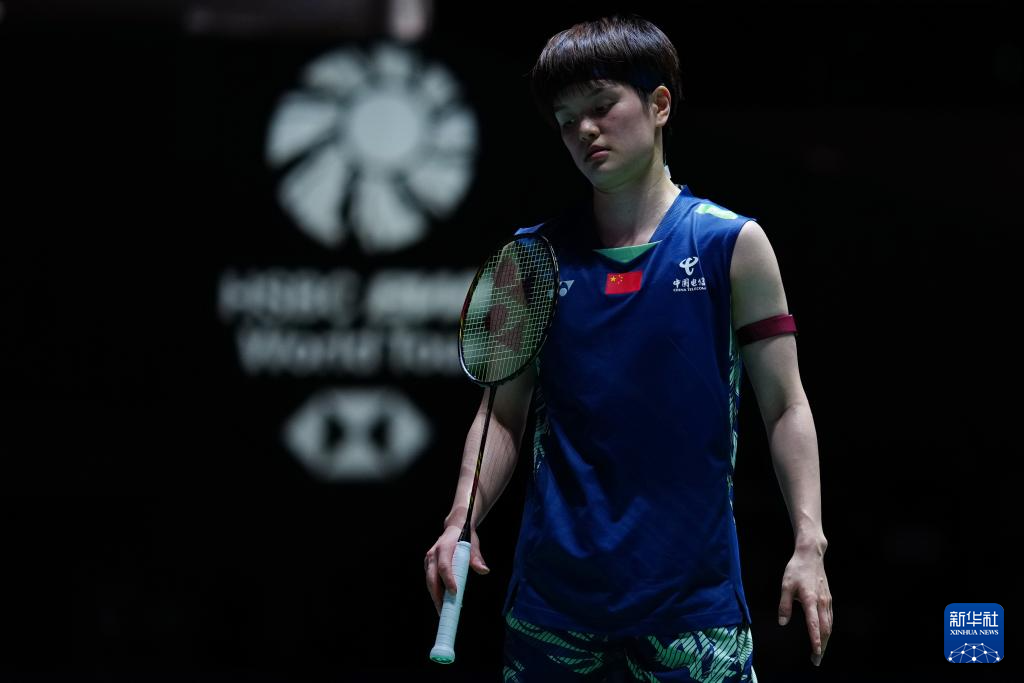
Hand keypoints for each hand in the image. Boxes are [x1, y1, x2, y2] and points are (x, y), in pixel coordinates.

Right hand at [424, 524, 489, 615]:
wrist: (455, 528)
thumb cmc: (465, 537)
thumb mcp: (473, 545)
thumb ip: (477, 558)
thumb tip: (484, 571)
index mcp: (444, 548)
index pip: (444, 567)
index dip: (448, 581)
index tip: (454, 593)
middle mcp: (433, 554)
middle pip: (432, 578)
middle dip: (437, 595)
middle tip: (444, 610)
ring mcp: (429, 560)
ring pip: (429, 581)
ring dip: (435, 596)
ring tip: (443, 610)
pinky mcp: (428, 565)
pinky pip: (430, 580)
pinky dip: (435, 592)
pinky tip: (442, 601)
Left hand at [778, 544, 831, 665]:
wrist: (811, 555)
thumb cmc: (796, 570)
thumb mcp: (785, 586)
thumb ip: (784, 605)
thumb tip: (783, 622)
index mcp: (810, 600)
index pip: (814, 624)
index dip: (815, 640)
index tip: (816, 653)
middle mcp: (821, 602)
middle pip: (825, 629)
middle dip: (822, 646)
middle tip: (816, 660)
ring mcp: (827, 600)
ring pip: (829, 625)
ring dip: (825, 640)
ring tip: (820, 652)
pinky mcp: (828, 598)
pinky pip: (830, 618)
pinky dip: (828, 630)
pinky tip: (824, 635)